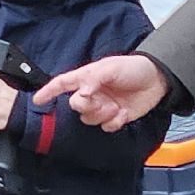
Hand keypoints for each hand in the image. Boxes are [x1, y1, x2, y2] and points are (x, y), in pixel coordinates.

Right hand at [31, 55, 168, 132]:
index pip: (62, 84)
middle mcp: (92, 93)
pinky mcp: (115, 118)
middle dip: (87, 107)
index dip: (48, 91)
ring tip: (116, 106)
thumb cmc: (133, 68)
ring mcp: (103, 106)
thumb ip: (94, 79)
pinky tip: (123, 113)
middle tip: (102, 101)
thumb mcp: (112, 67)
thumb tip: (81, 92)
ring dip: (103, 115)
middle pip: (76, 106)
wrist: (157, 80)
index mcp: (87, 77)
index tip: (37, 100)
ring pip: (89, 119)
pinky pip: (106, 127)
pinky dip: (115, 122)